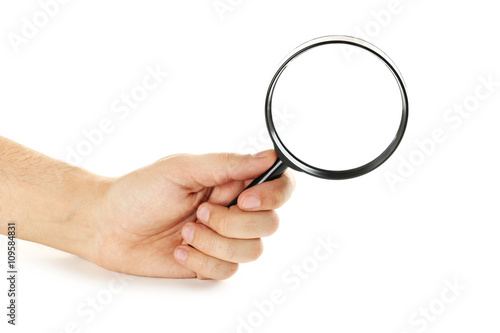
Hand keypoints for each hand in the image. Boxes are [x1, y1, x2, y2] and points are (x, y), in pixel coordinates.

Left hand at [92, 150, 294, 278]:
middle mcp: (233, 210)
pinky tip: (180, 248)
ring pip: (252, 251)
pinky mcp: (211, 263)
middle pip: (270, 224)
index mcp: (231, 182)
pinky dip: (202, 260)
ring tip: (186, 231)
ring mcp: (224, 239)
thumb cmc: (139, 192)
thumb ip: (226, 164)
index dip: (273, 195)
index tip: (245, 199)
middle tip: (200, 212)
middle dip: (232, 222)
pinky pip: (228, 271)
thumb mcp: (181, 169)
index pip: (278, 187)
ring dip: (215, 242)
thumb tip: (267, 156)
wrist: (109, 226)